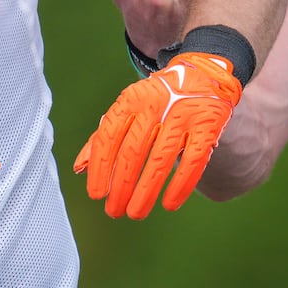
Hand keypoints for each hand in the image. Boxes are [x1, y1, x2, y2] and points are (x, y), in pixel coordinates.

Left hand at [73, 52, 241, 218]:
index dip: (100, 168)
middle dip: (121, 186)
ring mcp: (183, 116)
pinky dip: (180, 186)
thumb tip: (79, 168)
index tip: (96, 194)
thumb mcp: (128, 108)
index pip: (108, 137)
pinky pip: (193, 161)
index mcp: (131, 100)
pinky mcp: (207, 126)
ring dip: (146, 192)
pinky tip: (169, 204)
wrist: (203, 74)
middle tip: (114, 211)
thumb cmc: (157, 98)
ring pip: (160, 161)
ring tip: (136, 213)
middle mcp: (155, 106)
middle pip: (132, 152)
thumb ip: (104, 135)